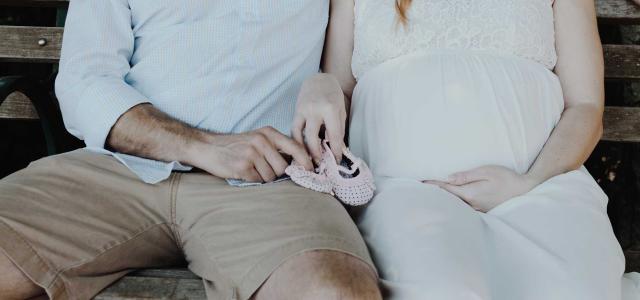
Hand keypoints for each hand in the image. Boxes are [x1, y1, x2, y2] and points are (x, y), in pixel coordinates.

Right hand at [186, 126, 313, 182]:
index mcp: (268, 133)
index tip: (311, 169)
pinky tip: (243, 171)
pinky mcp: (242, 166)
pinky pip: (258, 181)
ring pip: (270, 177)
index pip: (295, 147)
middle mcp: (261, 141)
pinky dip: (253, 180)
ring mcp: (251, 154)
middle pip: (283, 167)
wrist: (208, 147)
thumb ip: (276, 147)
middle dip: (276, 173)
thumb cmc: (236, 145)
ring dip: (263, 177)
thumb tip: (300, 162)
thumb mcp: (258, 138)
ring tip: (251, 168)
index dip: (305, 160)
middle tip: (263, 168)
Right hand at [292, 73, 347, 162]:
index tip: (337, 161)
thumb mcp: (341, 111)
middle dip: (316, 153)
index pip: (334, 135)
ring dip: (303, 149)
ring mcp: (303, 110)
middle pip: (313, 137)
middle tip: (320, 163)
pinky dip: (297, 140)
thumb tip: (336, 149)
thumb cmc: (333, 96)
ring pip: (300, 134)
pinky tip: (300, 148)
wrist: (319, 80)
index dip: (336, 150)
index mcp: (330, 109)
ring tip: (308, 159)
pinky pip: (294, 129)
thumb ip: (338, 129)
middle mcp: (315, 110)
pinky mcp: (296, 111)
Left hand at [424, 165, 540, 211]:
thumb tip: (448, 178)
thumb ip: (466, 176)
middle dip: (434, 196)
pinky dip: (454, 206)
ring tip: (430, 198)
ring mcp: (477, 210)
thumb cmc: (506, 178)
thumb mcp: (486, 171)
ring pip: (455, 206)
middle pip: (448, 200)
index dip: (433, 186)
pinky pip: (464, 210)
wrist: (525, 191)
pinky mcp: (483, 212)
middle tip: (419, 192)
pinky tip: (450, 204)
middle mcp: (472, 204)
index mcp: (470, 193)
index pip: (447, 189)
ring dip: (443, 202)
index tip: (420, 183)